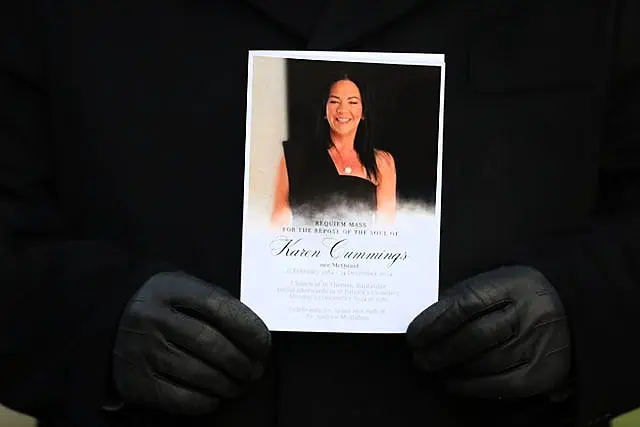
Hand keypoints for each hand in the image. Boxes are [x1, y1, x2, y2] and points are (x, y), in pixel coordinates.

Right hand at [110, 271, 271, 414]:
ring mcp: (141, 350)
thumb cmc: (164, 306)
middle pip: (211, 343)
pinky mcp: (134, 381)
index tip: (265, 345)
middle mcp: (152, 317)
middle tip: (256, 371)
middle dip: (242, 361)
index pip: (219, 307)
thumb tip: (255, 336)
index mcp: (170, 289)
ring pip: (199, 373)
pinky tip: (215, 397)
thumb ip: (215, 304)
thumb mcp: (184, 291)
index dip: (249, 328)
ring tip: (239, 384)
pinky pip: (179, 398)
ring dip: (229, 384)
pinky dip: (205, 401)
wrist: (110, 319)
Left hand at [406, 265, 570, 400]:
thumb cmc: (521, 296)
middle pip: (474, 336)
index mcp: (514, 284)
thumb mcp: (497, 282)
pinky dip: (471, 387)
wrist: (574, 310)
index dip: (434, 322)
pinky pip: (502, 385)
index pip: (466, 304)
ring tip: (431, 366)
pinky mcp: (544, 371)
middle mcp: (530, 314)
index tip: (413, 335)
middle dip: (439, 350)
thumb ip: (465, 297)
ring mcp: (540, 344)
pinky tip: (452, 383)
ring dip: (451, 368)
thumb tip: (426, 323)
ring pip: (485, 362)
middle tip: (418, 357)